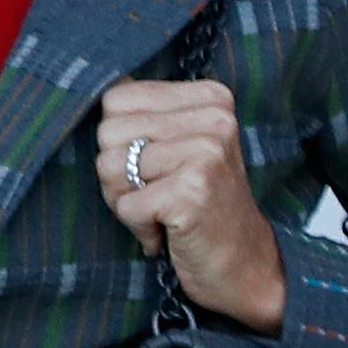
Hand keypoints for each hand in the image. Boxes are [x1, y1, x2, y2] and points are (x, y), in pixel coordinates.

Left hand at [95, 78, 286, 333]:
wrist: (246, 265)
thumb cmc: (201, 204)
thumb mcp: (179, 145)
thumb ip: (145, 112)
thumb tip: (100, 81)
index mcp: (210, 98)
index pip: (116, 98)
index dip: (119, 139)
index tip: (155, 166)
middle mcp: (214, 119)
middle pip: (108, 131)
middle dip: (117, 172)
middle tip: (157, 194)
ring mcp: (206, 153)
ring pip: (109, 167)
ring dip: (126, 200)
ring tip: (163, 212)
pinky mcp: (194, 191)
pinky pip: (126, 205)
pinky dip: (139, 228)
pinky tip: (170, 232)